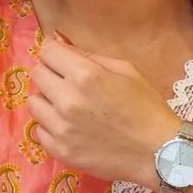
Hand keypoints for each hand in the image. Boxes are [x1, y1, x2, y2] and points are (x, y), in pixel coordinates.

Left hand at [27, 34, 177, 186]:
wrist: (159, 153)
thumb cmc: (147, 107)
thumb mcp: (125, 70)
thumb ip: (88, 55)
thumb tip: (58, 40)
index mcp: (85, 75)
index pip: (47, 51)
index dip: (54, 51)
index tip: (62, 57)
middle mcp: (67, 100)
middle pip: (37, 74)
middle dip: (51, 73)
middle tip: (69, 82)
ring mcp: (61, 128)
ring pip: (33, 103)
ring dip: (47, 100)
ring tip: (68, 106)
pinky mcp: (60, 151)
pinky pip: (39, 131)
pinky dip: (50, 126)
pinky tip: (70, 127)